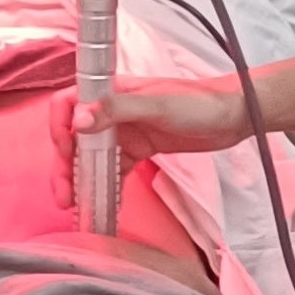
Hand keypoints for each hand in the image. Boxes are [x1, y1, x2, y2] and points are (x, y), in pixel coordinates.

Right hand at [49, 77, 250, 205]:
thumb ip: (117, 109)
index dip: (59, 127)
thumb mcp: (157, 105)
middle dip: (64, 164)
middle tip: (64, 195)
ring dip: (79, 178)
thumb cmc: (200, 102)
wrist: (234, 115)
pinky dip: (104, 185)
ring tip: (75, 204)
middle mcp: (113, 110)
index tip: (63, 152)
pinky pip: (113, 169)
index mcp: (112, 90)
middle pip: (75, 136)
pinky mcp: (139, 149)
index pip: (69, 102)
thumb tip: (78, 121)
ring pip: (91, 156)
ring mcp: (125, 131)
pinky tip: (99, 204)